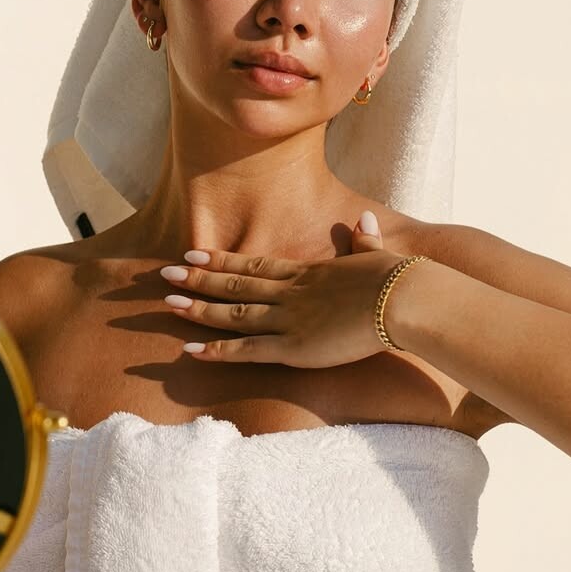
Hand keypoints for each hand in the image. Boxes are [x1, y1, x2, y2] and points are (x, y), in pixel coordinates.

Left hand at [160, 212, 405, 368]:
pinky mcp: (294, 348)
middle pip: (235, 283)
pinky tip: (190, 350)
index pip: (255, 264)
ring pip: (232, 313)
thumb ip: (365, 242)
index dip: (222, 259)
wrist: (405, 299)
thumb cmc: (399, 280)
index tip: (195, 252)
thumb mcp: (377, 256)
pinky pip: (247, 350)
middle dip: (198, 277)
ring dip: (198, 308)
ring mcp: (288, 319)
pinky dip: (217, 350)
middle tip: (165, 272)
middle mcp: (290, 293)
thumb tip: (366, 221)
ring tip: (167, 302)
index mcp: (308, 273)